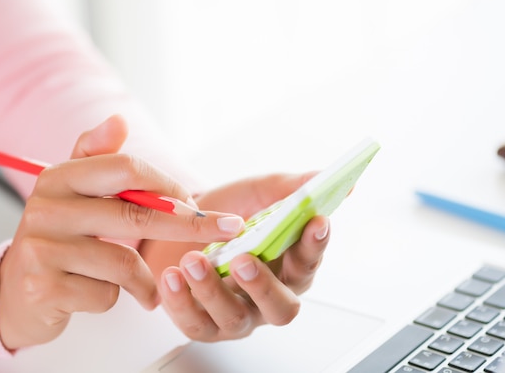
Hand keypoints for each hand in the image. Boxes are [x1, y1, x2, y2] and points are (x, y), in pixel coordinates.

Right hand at [0, 115, 245, 349]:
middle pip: (136, 214)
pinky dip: (117, 299)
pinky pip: (107, 294)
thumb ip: (96, 155)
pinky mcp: (44, 288)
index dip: (168, 185)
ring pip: (125, 261)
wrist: (14, 291)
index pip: (127, 169)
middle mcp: (47, 208)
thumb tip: (119, 120)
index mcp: (58, 177)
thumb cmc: (59, 237)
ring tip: (144, 288)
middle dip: (190, 224)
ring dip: (145, 280)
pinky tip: (100, 295)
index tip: (195, 202)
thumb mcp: (71, 192)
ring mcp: (43, 249)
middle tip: (227, 228)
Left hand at [141, 174, 330, 341]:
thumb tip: (332, 180)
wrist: (178, 222)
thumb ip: (292, 189)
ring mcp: (236, 314)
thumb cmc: (226, 211)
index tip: (315, 222)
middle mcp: (267, 297)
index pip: (309, 262)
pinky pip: (194, 323)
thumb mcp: (259, 193)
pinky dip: (181, 301)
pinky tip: (172, 275)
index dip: (314, 246)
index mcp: (288, 267)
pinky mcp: (201, 323)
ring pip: (235, 318)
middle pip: (281, 309)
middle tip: (243, 259)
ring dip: (213, 290)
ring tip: (194, 259)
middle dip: (263, 286)